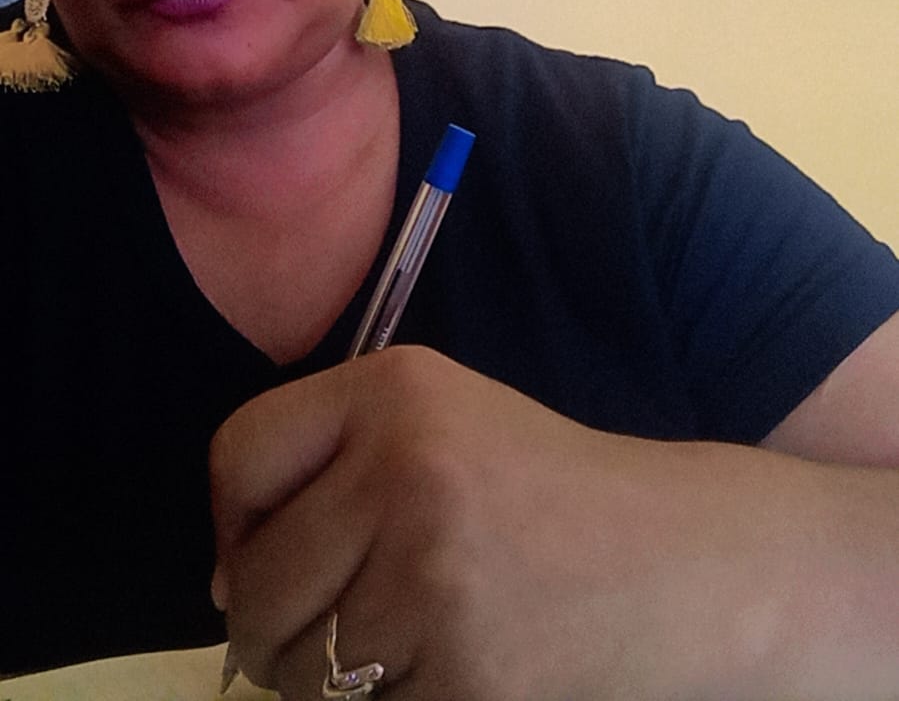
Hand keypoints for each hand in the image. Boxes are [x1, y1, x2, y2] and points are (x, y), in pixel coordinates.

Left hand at [208, 347, 777, 700]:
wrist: (689, 564)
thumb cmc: (549, 493)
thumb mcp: (442, 427)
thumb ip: (330, 467)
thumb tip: (223, 581)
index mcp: (397, 388)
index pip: (239, 455)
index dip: (236, 521)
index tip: (270, 551)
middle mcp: (407, 466)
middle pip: (253, 584)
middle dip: (275, 627)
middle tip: (346, 624)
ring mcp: (436, 574)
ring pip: (299, 670)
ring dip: (331, 681)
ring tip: (412, 642)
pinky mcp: (466, 675)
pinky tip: (453, 670)